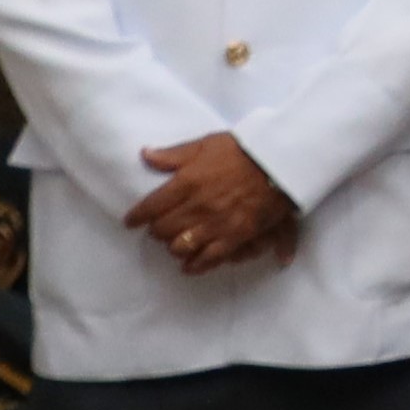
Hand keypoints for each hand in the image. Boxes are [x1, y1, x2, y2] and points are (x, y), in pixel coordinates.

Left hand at [122, 129, 303, 273]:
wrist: (278, 162)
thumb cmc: (241, 150)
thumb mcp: (205, 144)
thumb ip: (174, 154)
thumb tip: (145, 155)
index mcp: (186, 183)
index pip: (150, 207)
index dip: (137, 217)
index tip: (131, 221)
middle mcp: (196, 207)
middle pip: (163, 230)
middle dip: (157, 231)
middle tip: (158, 228)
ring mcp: (215, 225)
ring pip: (180, 247)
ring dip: (174, 246)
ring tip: (175, 243)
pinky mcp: (234, 237)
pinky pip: (208, 259)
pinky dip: (195, 266)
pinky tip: (189, 266)